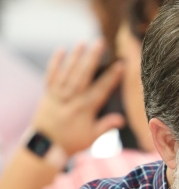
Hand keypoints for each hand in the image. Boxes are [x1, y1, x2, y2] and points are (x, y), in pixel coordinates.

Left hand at [31, 40, 124, 157]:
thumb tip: (122, 119)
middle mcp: (71, 99)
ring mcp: (58, 95)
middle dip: (92, 59)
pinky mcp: (47, 94)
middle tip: (100, 43)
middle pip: (83, 76)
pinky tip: (61, 50)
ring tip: (83, 42)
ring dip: (75, 57)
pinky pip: (51, 76)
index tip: (120, 65)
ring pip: (68, 73)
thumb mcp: (92, 137)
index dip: (112, 78)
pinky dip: (55, 63)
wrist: (46, 146)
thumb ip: (106, 126)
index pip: (101, 90)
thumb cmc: (71, 142)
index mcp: (84, 109)